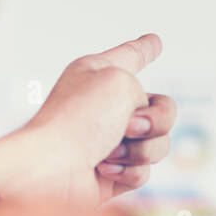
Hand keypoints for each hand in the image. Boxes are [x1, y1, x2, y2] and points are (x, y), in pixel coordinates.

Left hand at [0, 33, 177, 204]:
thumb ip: (143, 92)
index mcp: (100, 74)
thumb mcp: (118, 80)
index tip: (155, 42)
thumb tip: (138, 129)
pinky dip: (127, 171)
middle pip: (163, 109)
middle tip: (128, 126)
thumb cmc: (76, 120)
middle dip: (155, 121)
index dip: (144, 49)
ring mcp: (112, 141)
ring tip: (108, 151)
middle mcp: (106, 106)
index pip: (131, 56)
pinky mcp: (115, 173)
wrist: (52, 169)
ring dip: (139, 149)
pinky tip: (101, 168)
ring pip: (159, 145)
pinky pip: (144, 172)